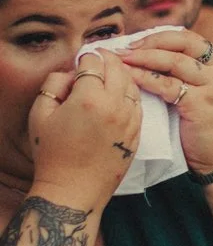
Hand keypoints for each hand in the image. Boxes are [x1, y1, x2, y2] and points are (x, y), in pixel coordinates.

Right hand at [28, 55, 141, 209]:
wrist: (74, 188)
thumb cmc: (52, 152)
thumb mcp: (40, 114)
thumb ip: (55, 85)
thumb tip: (72, 72)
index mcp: (89, 99)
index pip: (93, 63)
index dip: (86, 57)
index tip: (82, 58)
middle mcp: (115, 106)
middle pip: (118, 68)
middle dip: (108, 59)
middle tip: (98, 58)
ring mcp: (130, 119)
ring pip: (133, 84)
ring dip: (122, 74)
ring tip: (109, 73)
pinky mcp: (138, 132)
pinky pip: (138, 103)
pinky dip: (130, 92)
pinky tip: (119, 93)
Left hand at [115, 29, 212, 172]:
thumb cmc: (197, 121)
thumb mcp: (192, 88)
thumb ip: (176, 70)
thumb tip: (139, 50)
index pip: (186, 36)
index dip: (157, 35)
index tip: (132, 40)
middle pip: (181, 44)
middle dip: (149, 43)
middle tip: (123, 48)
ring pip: (174, 61)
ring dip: (143, 58)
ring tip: (120, 59)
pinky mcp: (201, 103)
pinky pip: (167, 85)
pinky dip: (145, 78)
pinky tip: (129, 78)